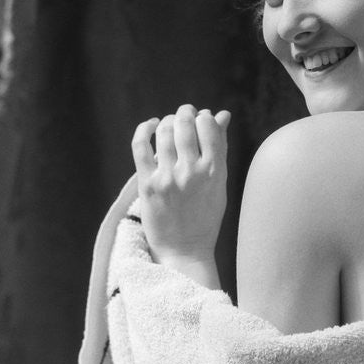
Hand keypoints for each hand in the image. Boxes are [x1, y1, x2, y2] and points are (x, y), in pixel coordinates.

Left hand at [131, 105, 230, 264]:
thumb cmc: (205, 216)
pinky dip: (144, 129)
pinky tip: (150, 126)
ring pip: (163, 131)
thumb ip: (220, 147)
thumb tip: (223, 115)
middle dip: (184, 113)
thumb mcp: (220, 182)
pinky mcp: (147, 184)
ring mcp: (168, 177)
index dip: (203, 116)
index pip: (208, 126)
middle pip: (184, 124)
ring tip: (169, 124)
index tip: (201, 119)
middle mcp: (192, 172)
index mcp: (215, 171)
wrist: (184, 250)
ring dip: (166, 121)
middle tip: (184, 115)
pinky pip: (140, 145)